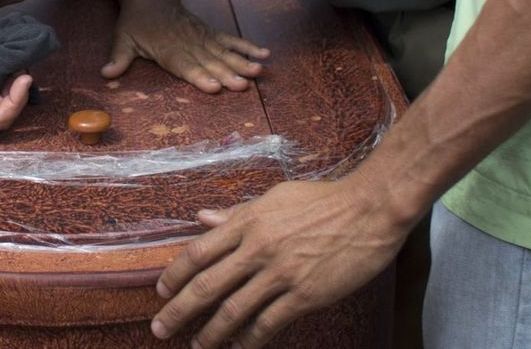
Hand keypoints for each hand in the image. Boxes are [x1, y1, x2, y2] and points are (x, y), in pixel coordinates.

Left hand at [104, 0, 268, 92]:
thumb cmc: (136, 21)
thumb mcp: (122, 38)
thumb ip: (118, 58)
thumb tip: (106, 74)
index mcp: (167, 49)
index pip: (184, 65)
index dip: (198, 76)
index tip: (212, 86)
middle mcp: (188, 44)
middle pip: (209, 61)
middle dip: (226, 74)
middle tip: (242, 85)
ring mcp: (202, 37)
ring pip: (223, 51)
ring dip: (241, 62)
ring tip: (257, 72)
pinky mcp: (210, 32)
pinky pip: (230, 39)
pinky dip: (247, 46)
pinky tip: (264, 54)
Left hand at [151, 178, 411, 347]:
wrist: (370, 209)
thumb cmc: (322, 199)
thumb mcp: (273, 197)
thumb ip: (236, 213)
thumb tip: (201, 217)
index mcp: (246, 222)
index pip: (197, 253)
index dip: (174, 276)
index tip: (161, 292)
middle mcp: (256, 249)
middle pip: (206, 286)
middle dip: (178, 311)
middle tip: (160, 329)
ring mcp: (280, 273)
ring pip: (234, 310)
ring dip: (211, 332)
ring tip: (198, 345)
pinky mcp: (305, 294)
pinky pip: (269, 322)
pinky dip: (250, 338)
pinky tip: (239, 346)